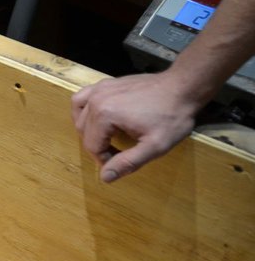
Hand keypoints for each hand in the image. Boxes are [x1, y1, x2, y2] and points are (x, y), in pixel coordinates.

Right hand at [70, 71, 199, 182]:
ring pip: (78, 115)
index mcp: (105, 115)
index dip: (105, 159)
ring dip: (88, 130)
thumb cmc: (172, 117)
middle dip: (98, 147)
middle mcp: (96, 100)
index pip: (92, 146)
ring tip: (105, 138)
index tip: (122, 162)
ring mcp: (99, 89)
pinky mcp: (105, 83)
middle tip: (118, 154)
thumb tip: (105, 177)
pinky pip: (82, 98)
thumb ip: (128, 162)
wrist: (183, 87)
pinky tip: (95, 117)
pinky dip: (82, 110)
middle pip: (84, 132)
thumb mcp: (155, 146)